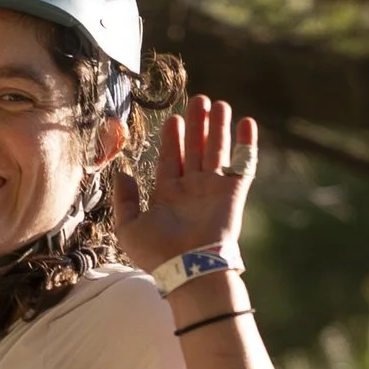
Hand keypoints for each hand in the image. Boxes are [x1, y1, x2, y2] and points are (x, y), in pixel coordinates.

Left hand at [110, 96, 257, 275]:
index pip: (170, 160)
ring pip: (217, 151)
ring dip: (218, 128)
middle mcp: (192, 190)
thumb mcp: (127, 227)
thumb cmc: (158, 252)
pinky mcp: (233, 194)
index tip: (174, 118)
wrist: (189, 268)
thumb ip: (124, 200)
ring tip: (219, 104)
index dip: (172, 139)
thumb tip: (122, 173)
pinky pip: (243, 165)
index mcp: (168, 196)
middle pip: (194, 150)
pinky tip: (246, 123)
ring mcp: (213, 191)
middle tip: (199, 100)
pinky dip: (246, 144)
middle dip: (196, 125)